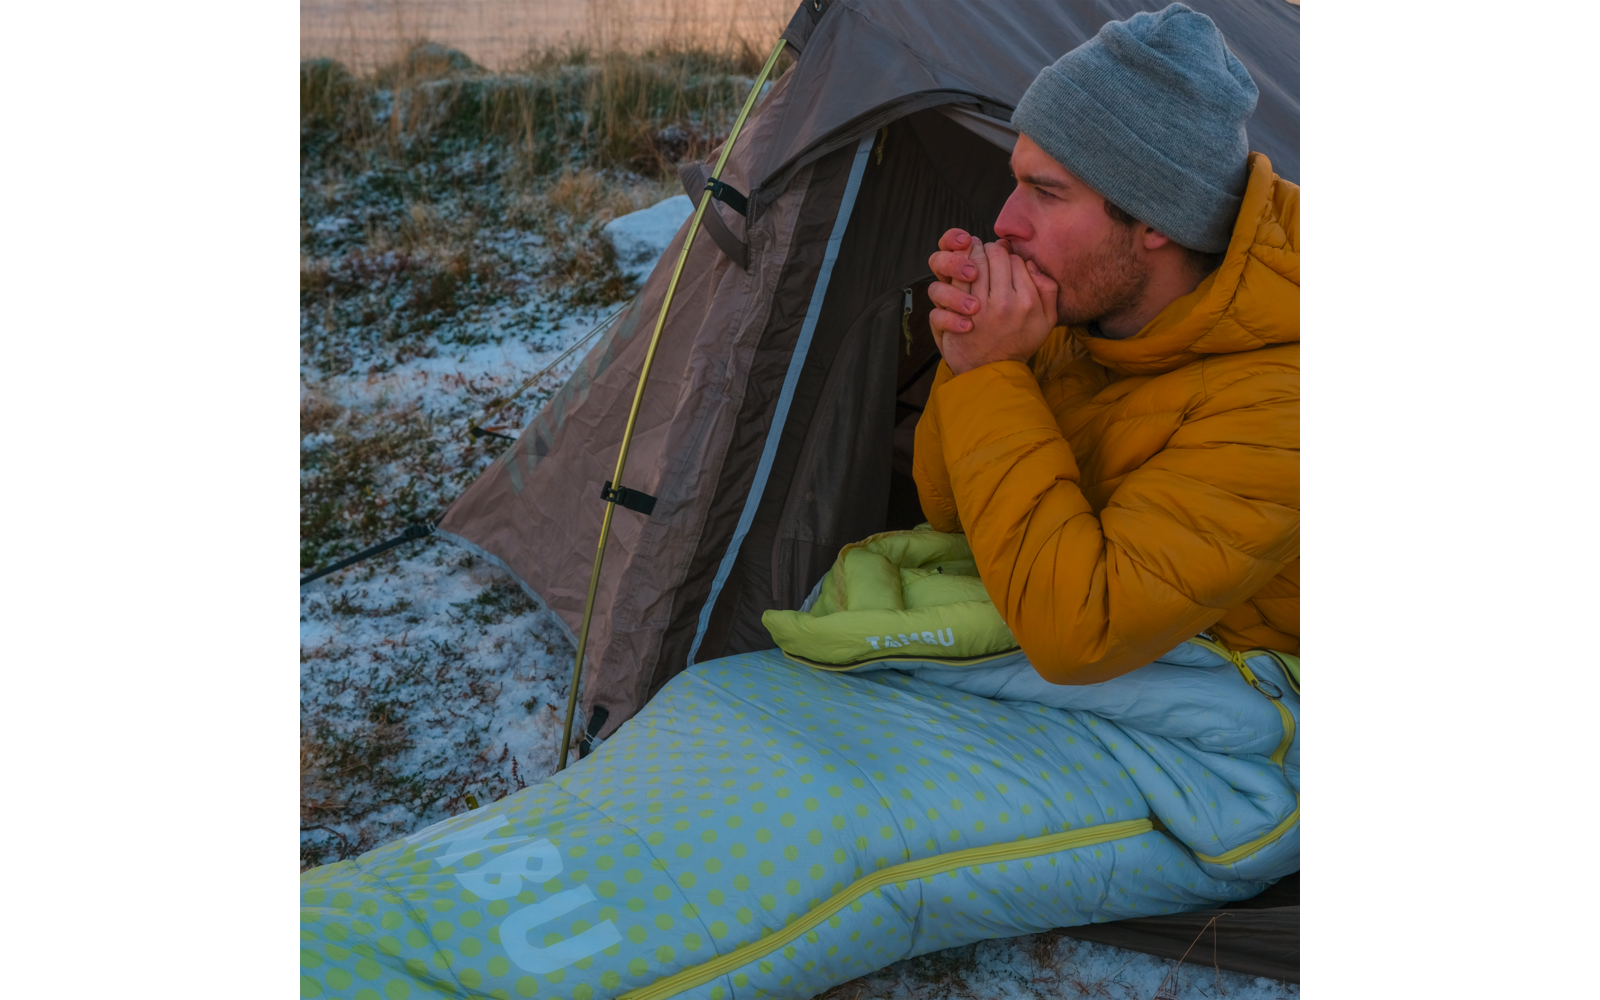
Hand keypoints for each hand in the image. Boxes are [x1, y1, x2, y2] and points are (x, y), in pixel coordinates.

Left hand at [927, 231, 1058, 374]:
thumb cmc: (1018, 344)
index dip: (1008, 255)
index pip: (1016, 260)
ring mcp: (980, 307)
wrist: (990, 370)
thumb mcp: (1047, 321)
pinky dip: (958, 269)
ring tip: (973, 254)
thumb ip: (1048, 289)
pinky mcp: (959, 311)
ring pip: (975, 263)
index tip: (1003, 257)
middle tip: (987, 252)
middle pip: (996, 256)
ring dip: (973, 255)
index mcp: (1028, 302)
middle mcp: (1005, 302)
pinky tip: (961, 269)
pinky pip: (957, 278)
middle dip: (990, 250)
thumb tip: (1033, 263)